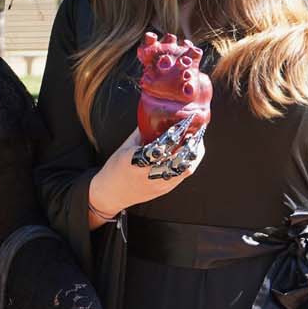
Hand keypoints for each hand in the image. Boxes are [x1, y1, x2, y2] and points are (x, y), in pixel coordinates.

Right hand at [88, 117, 205, 223]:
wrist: (110, 194)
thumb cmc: (115, 167)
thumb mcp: (126, 147)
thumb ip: (142, 132)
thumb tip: (156, 114)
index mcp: (137, 159)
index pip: (162, 144)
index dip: (177, 132)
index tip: (185, 120)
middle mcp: (149, 173)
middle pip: (178, 157)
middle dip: (191, 142)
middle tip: (196, 129)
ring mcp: (158, 184)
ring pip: (184, 169)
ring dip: (193, 153)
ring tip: (196, 140)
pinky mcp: (164, 190)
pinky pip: (182, 176)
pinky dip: (189, 162)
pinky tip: (191, 153)